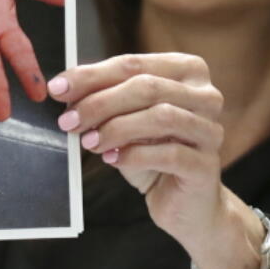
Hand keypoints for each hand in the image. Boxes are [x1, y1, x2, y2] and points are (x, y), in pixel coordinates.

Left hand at [49, 53, 264, 268]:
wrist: (184, 204)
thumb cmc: (153, 154)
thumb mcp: (126, 119)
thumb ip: (104, 99)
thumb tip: (64, 88)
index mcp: (187, 71)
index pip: (134, 64)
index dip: (92, 75)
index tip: (58, 88)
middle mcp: (206, 95)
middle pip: (147, 87)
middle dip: (100, 103)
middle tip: (69, 121)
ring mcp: (210, 130)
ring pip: (161, 117)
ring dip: (116, 128)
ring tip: (88, 142)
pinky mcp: (207, 165)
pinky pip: (170, 154)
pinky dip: (134, 155)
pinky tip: (112, 160)